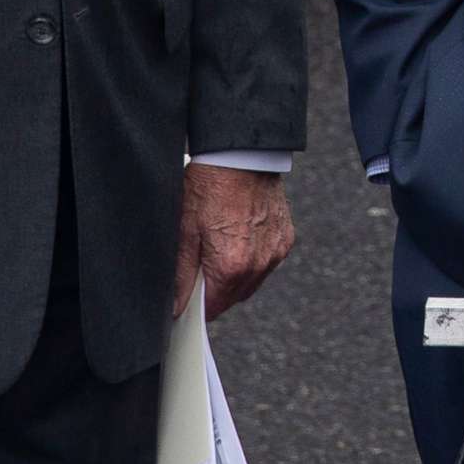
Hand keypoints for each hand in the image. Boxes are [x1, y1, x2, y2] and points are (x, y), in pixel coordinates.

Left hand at [170, 164, 295, 320]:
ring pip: (253, 281)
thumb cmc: (209, 187)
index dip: (198, 307)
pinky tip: (240, 239)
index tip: (188, 298)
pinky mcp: (286, 237)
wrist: (242, 155)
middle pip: (234, 297)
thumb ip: (182, 275)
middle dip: (217, 291)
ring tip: (220, 249)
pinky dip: (253, 259)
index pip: (214, 308)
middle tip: (201, 266)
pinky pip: (267, 262)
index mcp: (231, 266)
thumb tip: (178, 307)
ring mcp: (276, 251)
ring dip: (236, 277)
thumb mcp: (185, 230)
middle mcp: (259, 264)